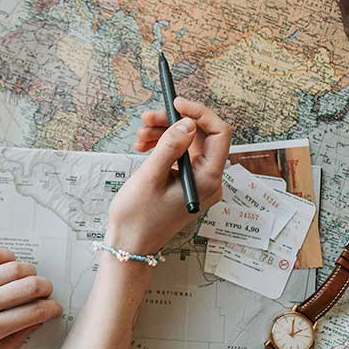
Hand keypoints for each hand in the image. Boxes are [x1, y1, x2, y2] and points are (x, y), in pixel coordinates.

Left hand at [0, 248, 61, 348]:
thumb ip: (3, 342)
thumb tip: (28, 328)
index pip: (33, 313)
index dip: (50, 309)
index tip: (53, 307)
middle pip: (30, 286)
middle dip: (45, 287)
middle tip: (45, 290)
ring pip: (15, 268)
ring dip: (30, 270)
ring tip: (29, 275)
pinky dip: (7, 255)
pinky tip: (8, 262)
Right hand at [106, 98, 231, 252]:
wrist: (129, 244)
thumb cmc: (138, 217)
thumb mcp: (150, 176)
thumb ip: (171, 146)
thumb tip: (188, 122)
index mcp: (207, 180)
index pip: (219, 134)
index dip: (199, 113)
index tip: (176, 104)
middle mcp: (209, 181)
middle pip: (201, 137)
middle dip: (174, 123)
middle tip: (148, 118)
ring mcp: (199, 183)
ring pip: (188, 145)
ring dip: (165, 134)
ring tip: (140, 136)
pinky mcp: (187, 184)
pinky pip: (181, 157)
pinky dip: (164, 147)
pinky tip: (144, 147)